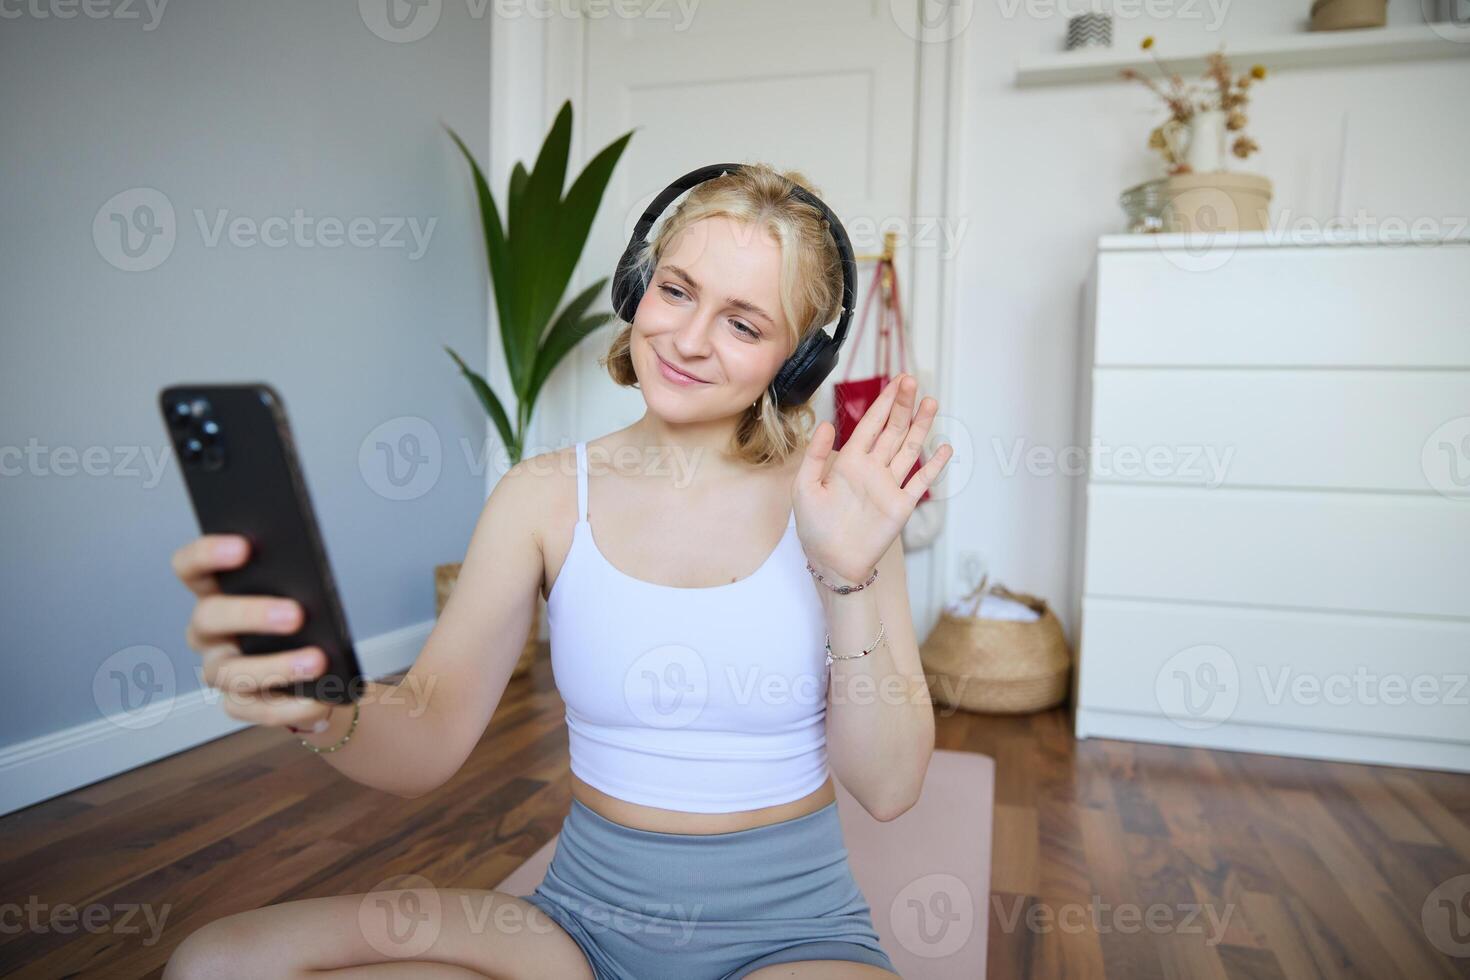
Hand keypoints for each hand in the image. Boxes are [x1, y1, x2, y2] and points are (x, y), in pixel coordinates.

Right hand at [170, 534, 335, 733]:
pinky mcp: (238, 704)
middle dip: (251, 614)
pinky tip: (320, 700)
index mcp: (217, 592)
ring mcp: (219, 669)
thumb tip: (313, 581)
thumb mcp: (304, 596)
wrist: (324, 674)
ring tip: (318, 662)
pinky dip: (292, 706)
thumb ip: (297, 584)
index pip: (190, 567)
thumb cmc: (307, 622)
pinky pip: (257, 709)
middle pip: (208, 617)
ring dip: (277, 667)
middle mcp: (209, 632)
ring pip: (231, 671)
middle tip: (296, 614)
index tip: (244, 546)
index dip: (207, 554)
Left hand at [792, 374, 951, 583]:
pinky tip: (944, 447)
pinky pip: (920, 481)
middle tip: (912, 381)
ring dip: (921, 427)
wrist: (831, 562)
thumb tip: (827, 425)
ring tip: (932, 403)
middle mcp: (872, 469)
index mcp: (849, 461)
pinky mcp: (901, 505)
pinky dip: (934, 465)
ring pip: (909, 449)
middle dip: (903, 406)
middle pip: (892, 430)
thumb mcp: (805, 488)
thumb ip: (816, 456)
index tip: (895, 382)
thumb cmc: (814, 528)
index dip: (883, 403)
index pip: (870, 425)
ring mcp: (889, 486)